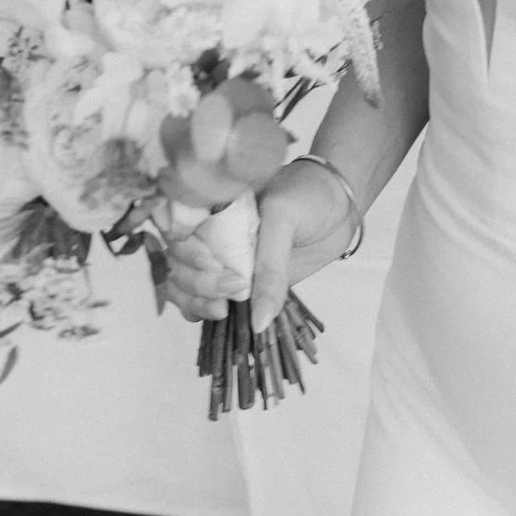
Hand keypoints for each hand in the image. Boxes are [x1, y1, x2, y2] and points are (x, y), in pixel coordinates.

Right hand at [157, 155, 355, 329]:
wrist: (339, 203)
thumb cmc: (308, 194)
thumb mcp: (282, 219)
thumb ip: (269, 269)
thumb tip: (257, 322)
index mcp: (212, 205)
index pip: (176, 231)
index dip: (184, 252)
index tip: (211, 264)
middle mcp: (210, 232)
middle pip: (177, 264)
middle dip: (194, 284)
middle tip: (231, 292)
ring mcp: (222, 258)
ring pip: (185, 286)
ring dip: (194, 303)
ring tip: (222, 312)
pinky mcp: (239, 281)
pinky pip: (208, 300)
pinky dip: (204, 312)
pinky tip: (220, 317)